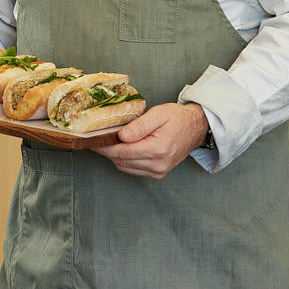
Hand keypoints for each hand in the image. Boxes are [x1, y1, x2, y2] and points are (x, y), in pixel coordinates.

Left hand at [92, 102, 208, 179]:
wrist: (195, 128)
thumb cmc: (178, 118)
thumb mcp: (159, 114)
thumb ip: (139, 126)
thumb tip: (121, 136)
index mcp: (158, 149)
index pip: (124, 152)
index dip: (106, 147)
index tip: (94, 141)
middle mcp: (158, 165)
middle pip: (122, 161)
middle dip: (107, 151)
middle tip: (97, 139)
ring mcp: (158, 172)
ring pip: (126, 167)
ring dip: (114, 156)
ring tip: (108, 142)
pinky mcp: (157, 174)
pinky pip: (133, 169)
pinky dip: (124, 160)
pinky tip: (122, 149)